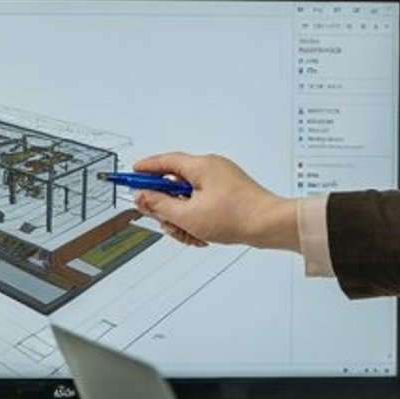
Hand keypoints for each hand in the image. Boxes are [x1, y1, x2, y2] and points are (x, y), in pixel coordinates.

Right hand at [127, 152, 300, 250]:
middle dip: (168, 208)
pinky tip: (204, 236)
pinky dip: (198, 220)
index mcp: (201, 166)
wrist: (269, 225)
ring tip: (192, 235)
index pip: (164, 162)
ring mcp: (221, 182)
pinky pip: (203, 204)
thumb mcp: (188, 215)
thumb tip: (142, 198)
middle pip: (175, 185)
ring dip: (184, 219)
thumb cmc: (238, 216)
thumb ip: (160, 206)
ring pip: (188, 199)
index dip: (145, 170)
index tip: (130, 176)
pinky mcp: (228, 195)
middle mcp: (211, 169)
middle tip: (167, 222)